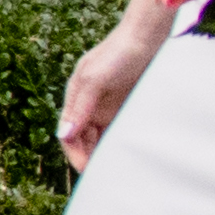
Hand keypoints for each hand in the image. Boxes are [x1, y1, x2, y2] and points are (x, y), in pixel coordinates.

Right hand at [58, 0, 173, 170]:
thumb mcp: (95, 79)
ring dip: (107, 153)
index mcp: (77, 98)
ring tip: (120, 171)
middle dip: (90, 158)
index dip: (76, 155)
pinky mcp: (130, 106)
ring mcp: (111, 106)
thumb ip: (80, 108)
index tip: (90, 173)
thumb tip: (63, 135)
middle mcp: (91, 105)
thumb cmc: (120, 53)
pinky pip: (122, 131)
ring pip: (103, 138)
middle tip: (107, 178)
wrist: (150, 36)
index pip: (69, 136)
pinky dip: (122, 144)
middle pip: (84, 141)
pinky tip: (133, 156)